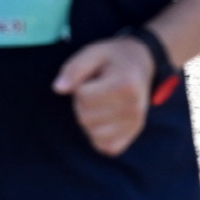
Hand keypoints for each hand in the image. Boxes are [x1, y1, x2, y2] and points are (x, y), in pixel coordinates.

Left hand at [53, 35, 152, 156]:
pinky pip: (105, 147)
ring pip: (93, 133)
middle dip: (83, 104)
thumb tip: (58, 89)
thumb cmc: (113, 58)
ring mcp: (135, 124)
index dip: (81, 86)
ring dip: (90, 119)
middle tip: (97, 89)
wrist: (141, 63)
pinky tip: (104, 118)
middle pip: (86, 117)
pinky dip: (98, 135)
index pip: (83, 97)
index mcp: (126, 85)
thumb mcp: (93, 53)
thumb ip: (74, 68)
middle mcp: (134, 108)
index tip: (94, 78)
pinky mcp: (132, 135)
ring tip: (101, 102)